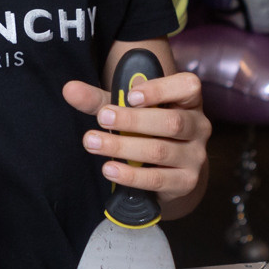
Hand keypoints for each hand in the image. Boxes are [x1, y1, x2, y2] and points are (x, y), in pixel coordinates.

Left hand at [61, 69, 208, 204]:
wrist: (169, 172)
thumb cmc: (148, 131)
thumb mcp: (126, 111)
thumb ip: (99, 100)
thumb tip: (69, 89)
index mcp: (188, 101)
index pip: (188, 86)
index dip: (161, 89)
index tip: (131, 95)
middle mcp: (199, 127)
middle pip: (172, 121)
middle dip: (133, 120)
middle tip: (102, 118)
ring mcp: (195, 156)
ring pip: (160, 151)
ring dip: (123, 147)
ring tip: (93, 143)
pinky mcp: (186, 182)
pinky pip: (158, 179)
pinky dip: (131, 175)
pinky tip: (109, 168)